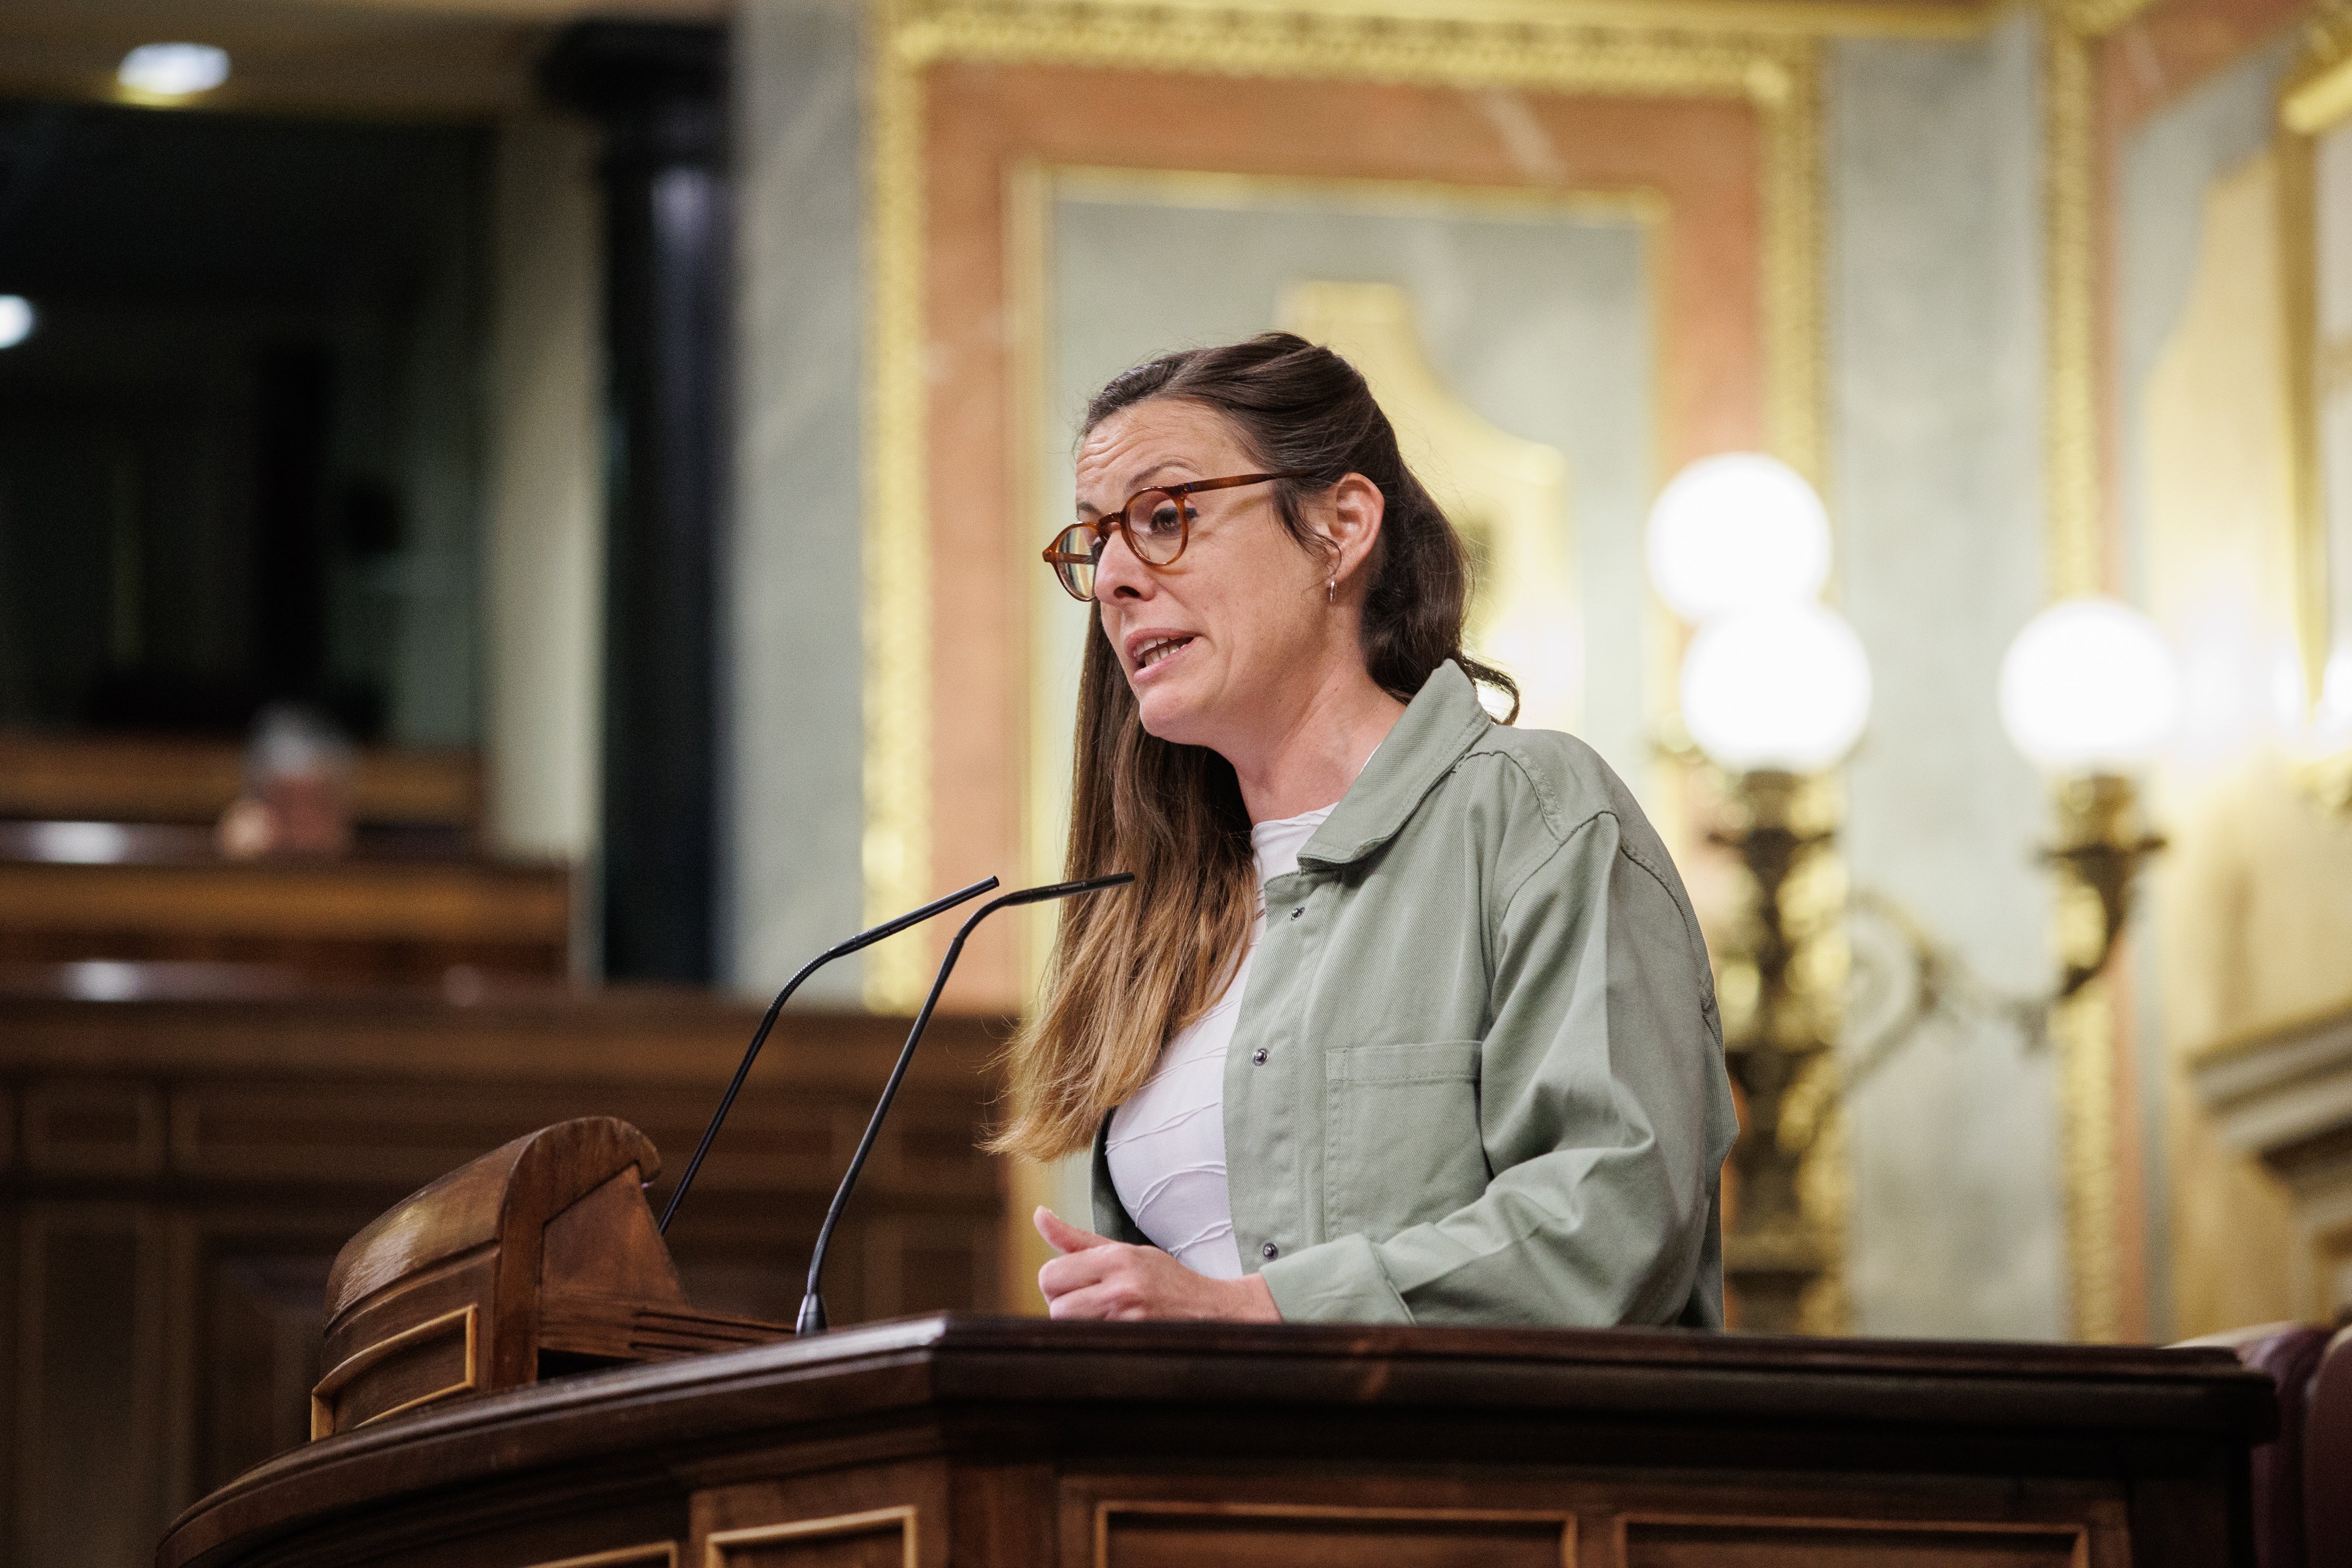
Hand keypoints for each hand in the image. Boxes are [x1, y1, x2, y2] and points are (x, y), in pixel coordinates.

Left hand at [1033, 1207, 1281, 1322]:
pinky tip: (1114, 1332)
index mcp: (1116, 1259)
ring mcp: (1128, 1320)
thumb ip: (1076, 1239)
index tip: (1075, 1284)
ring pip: (1070, 1328)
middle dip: (1065, 1306)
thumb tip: (1039, 1215)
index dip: (1056, 1282)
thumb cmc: (1163, 1279)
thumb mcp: (1123, 1251)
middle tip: (1089, 1303)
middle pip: (1055, 1306)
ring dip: (1079, 1325)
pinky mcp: (1134, 1342)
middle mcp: (1121, 1288)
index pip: (1050, 1275)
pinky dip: (1094, 1340)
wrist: (1209, 1310)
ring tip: (1104, 1317)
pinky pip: (1091, 1344)